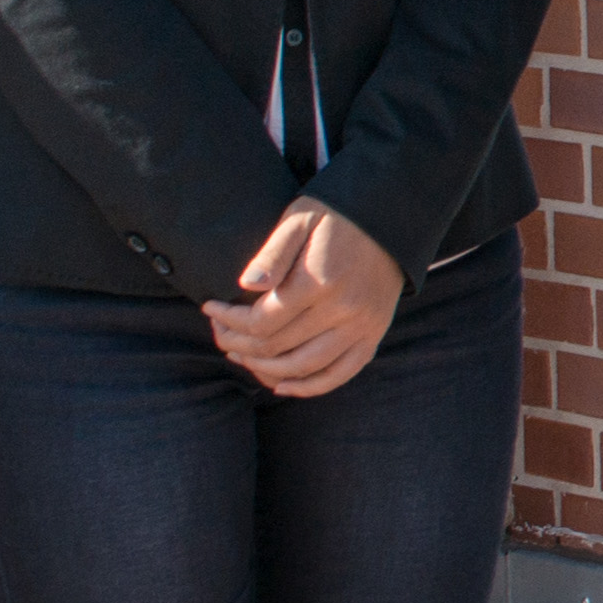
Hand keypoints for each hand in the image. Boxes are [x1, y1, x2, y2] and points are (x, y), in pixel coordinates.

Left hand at [208, 201, 405, 399]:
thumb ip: (272, 254)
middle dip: (239, 345)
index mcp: (319, 282)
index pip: (261, 321)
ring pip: (303, 368)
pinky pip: (338, 375)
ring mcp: (361, 328)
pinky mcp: (373, 336)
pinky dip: (308, 387)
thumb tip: (246, 285)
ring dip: (265, 370)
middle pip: (277, 347)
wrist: (391, 218)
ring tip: (241, 357)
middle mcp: (343, 311)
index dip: (230, 321)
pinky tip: (281, 386)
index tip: (211, 309)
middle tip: (220, 334)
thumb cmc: (336, 215)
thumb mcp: (300, 219)